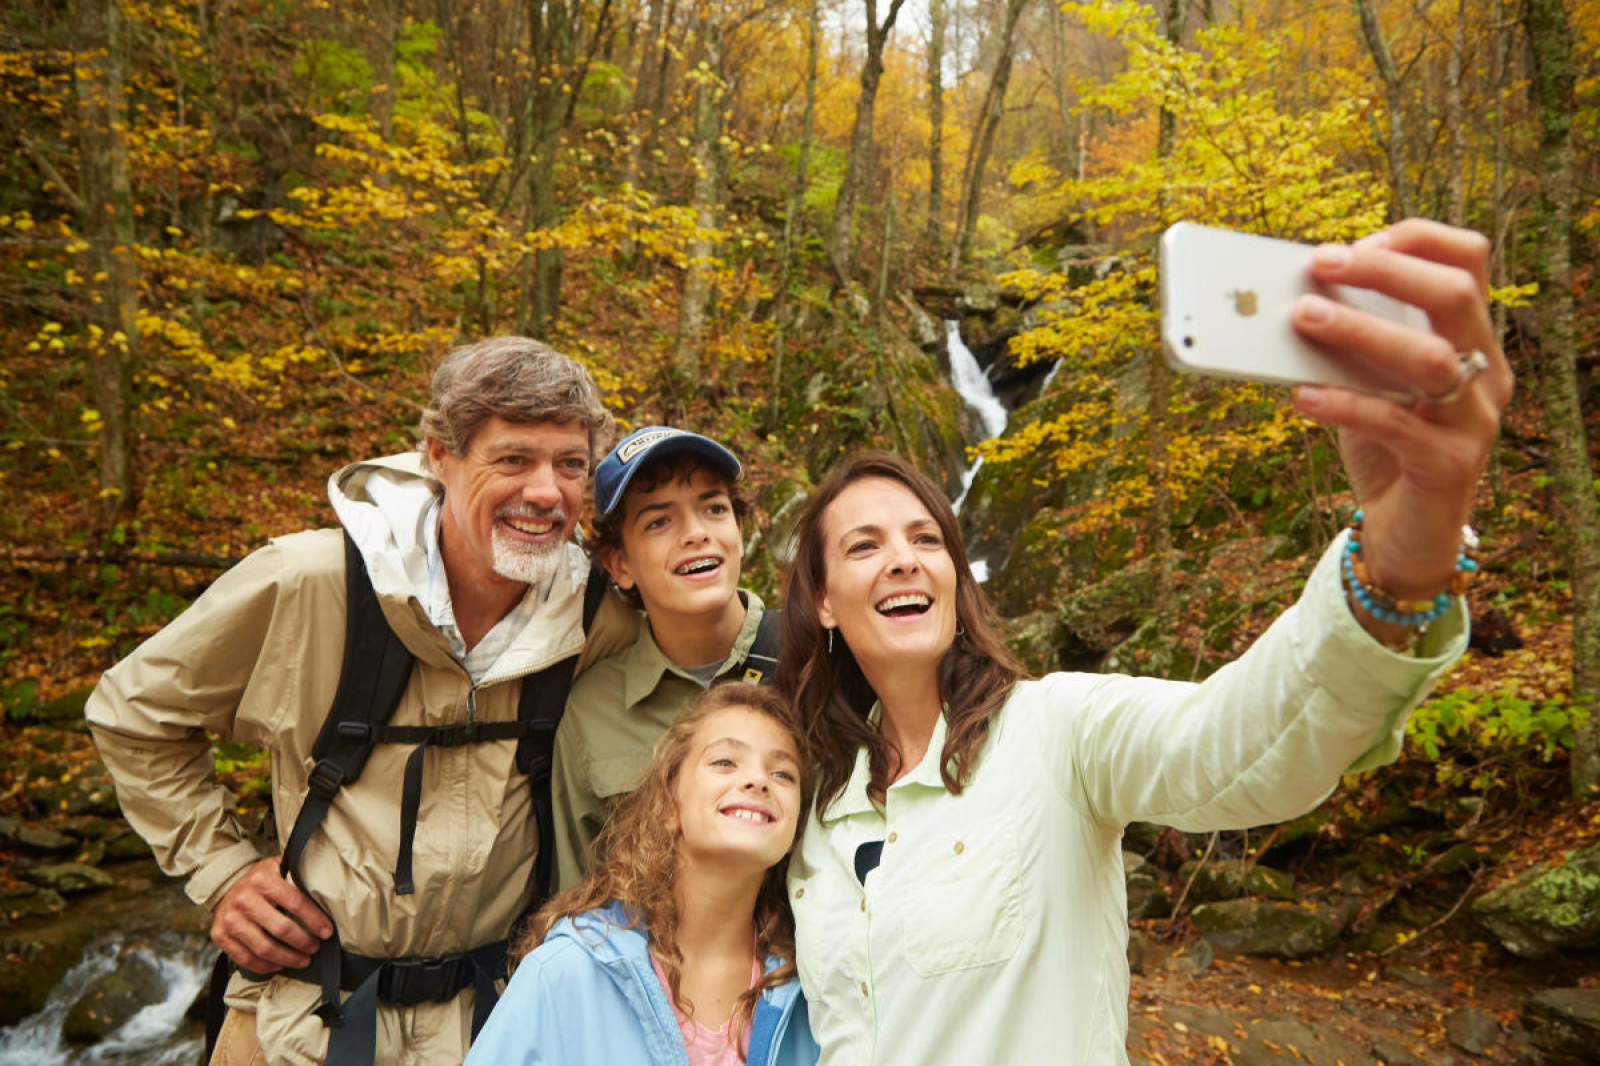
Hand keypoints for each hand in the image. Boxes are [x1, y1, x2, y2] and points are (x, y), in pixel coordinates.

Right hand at [211, 856, 333, 972]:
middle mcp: (244, 899)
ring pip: (264, 948)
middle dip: (303, 942)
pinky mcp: (220, 935)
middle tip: (315, 948)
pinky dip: (265, 966)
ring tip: (303, 960)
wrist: (226, 884)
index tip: (327, 932)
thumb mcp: (279, 869)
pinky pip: (245, 959)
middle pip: (281, 929)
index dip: (315, 920)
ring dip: (288, 958)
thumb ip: (298, 880)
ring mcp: (230, 919)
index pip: (296, 903)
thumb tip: (330, 895)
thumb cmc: (262, 880)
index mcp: (263, 880)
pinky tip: (280, 965)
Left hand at [1288, 219, 1512, 600]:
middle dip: (1385, 270)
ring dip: (1360, 330)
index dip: (1415, 241)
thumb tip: (1294, 297)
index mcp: (1470, 341)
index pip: (1467, 263)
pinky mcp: (1449, 466)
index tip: (1355, 242)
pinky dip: (1345, 404)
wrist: (1407, 537)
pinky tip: (1302, 396)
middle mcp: (1485, 373)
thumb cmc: (1384, 448)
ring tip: (1302, 317)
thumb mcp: (1368, 384)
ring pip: (1428, 359)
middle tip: (1321, 263)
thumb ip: (1350, 345)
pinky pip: (1397, 425)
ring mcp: (1474, 420)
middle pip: (1455, 296)